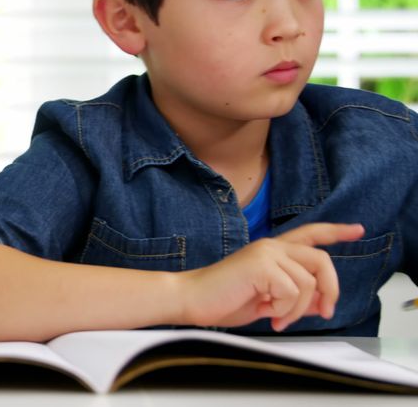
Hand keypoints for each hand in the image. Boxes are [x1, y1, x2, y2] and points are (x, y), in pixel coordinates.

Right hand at [178, 223, 363, 331]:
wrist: (190, 299)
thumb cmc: (221, 300)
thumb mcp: (266, 301)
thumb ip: (293, 299)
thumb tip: (319, 305)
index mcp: (272, 251)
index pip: (310, 234)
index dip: (336, 231)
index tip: (357, 230)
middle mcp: (271, 246)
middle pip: (321, 260)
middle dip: (330, 290)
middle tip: (323, 312)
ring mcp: (266, 253)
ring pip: (308, 283)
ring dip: (297, 310)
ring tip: (277, 319)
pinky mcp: (260, 265)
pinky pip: (292, 292)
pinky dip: (284, 310)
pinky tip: (266, 313)